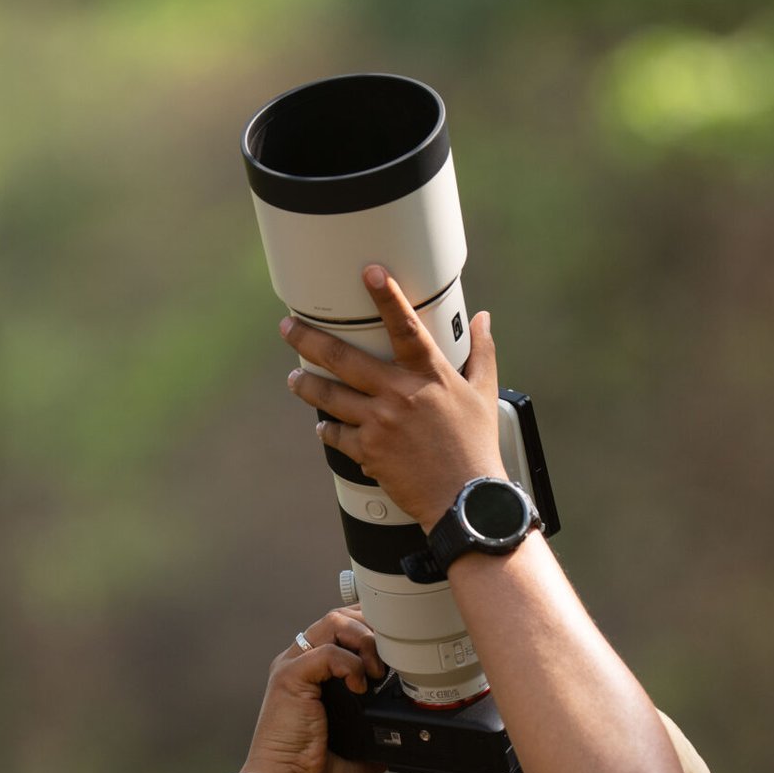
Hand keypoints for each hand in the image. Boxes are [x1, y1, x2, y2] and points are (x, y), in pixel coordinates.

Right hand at [243, 606, 386, 772]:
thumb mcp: (358, 747)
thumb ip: (379, 731)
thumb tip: (408, 733)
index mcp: (312, 672)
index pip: (342, 628)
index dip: (371, 628)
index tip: (395, 647)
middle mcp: (300, 662)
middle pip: (339, 616)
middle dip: (372, 627)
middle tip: (392, 655)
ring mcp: (292, 666)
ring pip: (332, 622)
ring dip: (364, 639)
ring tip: (378, 670)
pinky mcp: (289, 677)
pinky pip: (326, 651)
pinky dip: (351, 665)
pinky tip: (361, 687)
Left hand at [281, 266, 505, 530]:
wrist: (466, 499)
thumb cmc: (477, 446)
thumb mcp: (484, 393)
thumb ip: (481, 352)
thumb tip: (482, 319)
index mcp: (430, 375)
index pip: (406, 326)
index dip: (387, 297)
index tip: (369, 273)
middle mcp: (400, 394)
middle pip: (344, 358)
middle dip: (309, 339)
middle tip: (288, 327)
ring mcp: (380, 423)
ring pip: (329, 396)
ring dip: (306, 385)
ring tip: (295, 378)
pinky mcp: (368, 451)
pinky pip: (336, 435)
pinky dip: (327, 429)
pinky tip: (322, 426)